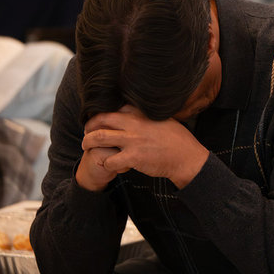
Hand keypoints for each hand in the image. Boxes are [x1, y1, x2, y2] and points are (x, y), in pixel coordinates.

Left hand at [79, 106, 209, 189]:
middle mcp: (134, 124)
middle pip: (101, 119)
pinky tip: (108, 164)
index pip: (114, 109)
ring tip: (86, 146)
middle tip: (87, 131)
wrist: (186, 157)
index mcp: (141, 114)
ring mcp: (132, 140)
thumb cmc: (179, 140)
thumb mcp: (165, 120)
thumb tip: (141, 112)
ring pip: (99, 137)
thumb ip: (149, 116)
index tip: (100, 120)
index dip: (103, 114)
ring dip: (88, 142)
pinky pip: (108, 159)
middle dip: (89, 125)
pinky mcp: (132, 157)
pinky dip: (105, 162)